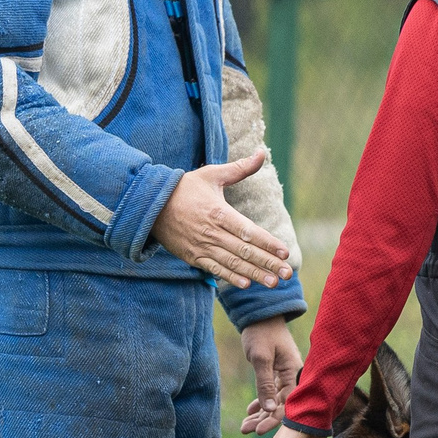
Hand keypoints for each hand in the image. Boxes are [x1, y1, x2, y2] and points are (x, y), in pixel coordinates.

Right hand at [151, 148, 294, 288]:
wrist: (149, 205)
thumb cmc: (184, 187)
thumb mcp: (212, 174)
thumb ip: (239, 168)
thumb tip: (262, 153)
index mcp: (218, 212)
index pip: (248, 231)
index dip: (268, 243)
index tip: (285, 252)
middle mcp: (211, 233)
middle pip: (244, 251)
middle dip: (267, 263)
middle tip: (287, 274)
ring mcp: (201, 247)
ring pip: (232, 264)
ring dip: (254, 274)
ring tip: (273, 283)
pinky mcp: (192, 256)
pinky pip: (214, 269)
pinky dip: (230, 277)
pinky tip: (246, 284)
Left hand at [238, 318, 301, 435]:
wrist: (260, 315)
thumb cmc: (262, 333)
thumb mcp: (261, 358)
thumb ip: (265, 384)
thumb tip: (269, 408)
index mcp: (293, 373)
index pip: (286, 403)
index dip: (274, 419)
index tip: (260, 431)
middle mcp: (292, 376)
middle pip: (280, 405)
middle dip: (264, 420)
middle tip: (247, 431)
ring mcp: (284, 375)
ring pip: (273, 400)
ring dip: (260, 414)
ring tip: (244, 426)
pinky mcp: (276, 373)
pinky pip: (270, 392)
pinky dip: (260, 402)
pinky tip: (249, 412)